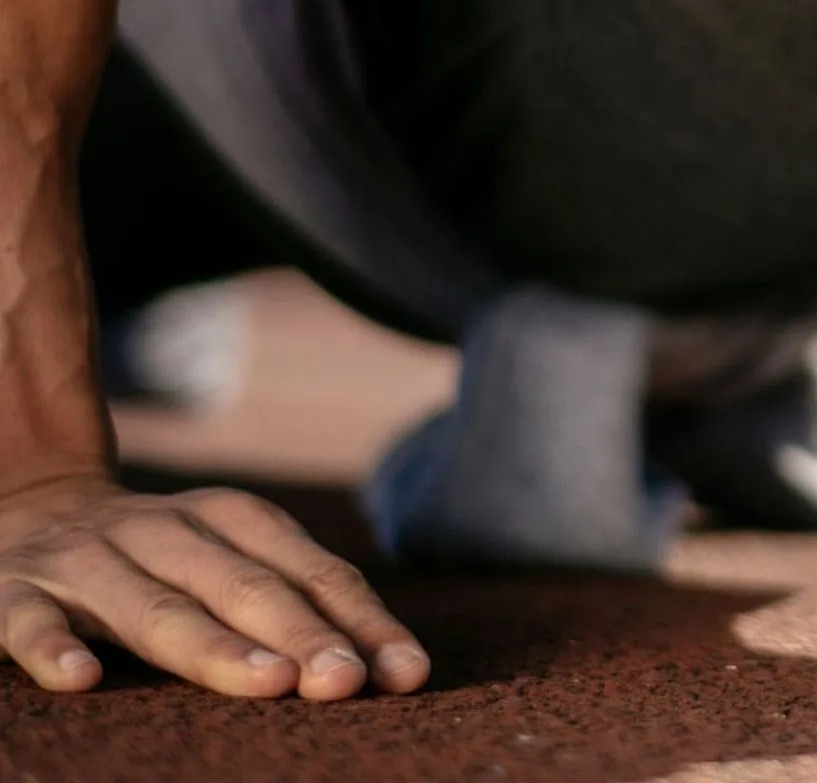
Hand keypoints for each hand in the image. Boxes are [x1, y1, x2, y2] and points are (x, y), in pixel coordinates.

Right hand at [0, 473, 429, 698]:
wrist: (30, 506)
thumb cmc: (161, 557)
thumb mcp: (228, 559)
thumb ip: (295, 603)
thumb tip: (386, 668)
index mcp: (232, 518)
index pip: (311, 571)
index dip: (360, 621)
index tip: (405, 673)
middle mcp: (167, 529)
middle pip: (244, 587)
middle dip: (300, 633)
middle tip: (344, 682)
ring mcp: (90, 559)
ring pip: (154, 607)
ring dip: (211, 645)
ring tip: (266, 683)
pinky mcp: (16, 591)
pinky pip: (31, 621)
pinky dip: (54, 648)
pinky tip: (80, 681)